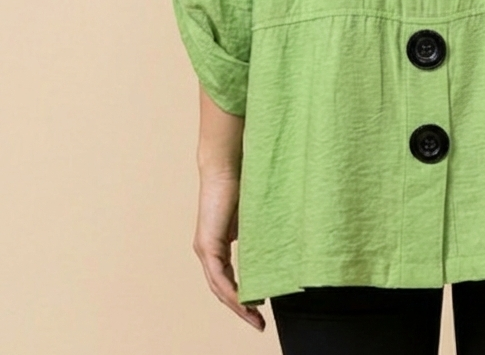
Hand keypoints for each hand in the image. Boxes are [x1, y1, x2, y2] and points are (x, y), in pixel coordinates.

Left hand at [192, 171, 265, 331]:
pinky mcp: (207, 244)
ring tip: (255, 320)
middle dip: (242, 309)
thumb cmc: (242, 183)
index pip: (229, 278)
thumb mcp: (252, 217)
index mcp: (218, 243)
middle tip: (259, 323)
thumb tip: (274, 246)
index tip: (260, 308)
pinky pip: (219, 277)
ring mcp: (205, 248)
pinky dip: (232, 292)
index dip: (243, 296)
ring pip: (220, 287)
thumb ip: (256, 233)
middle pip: (223, 289)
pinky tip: (245, 303)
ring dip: (238, 306)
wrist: (227, 165)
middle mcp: (208, 250)